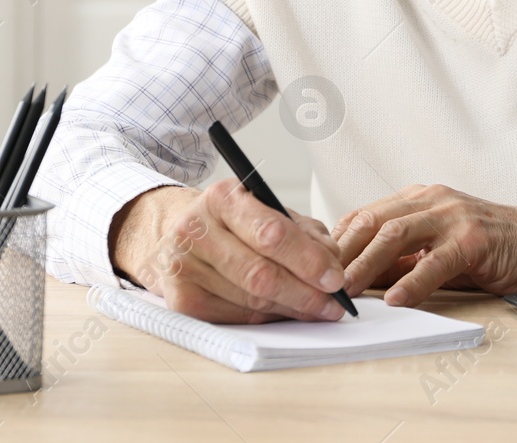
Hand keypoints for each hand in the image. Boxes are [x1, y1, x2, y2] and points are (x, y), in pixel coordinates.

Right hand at [110, 182, 349, 323]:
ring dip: (291, 309)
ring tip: (317, 309)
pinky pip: (235, 318)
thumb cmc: (234, 224)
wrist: (181, 236)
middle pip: (259, 273)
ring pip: (250, 300)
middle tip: (333, 304)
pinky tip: (284, 312)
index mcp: (222, 198)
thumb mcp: (270, 212)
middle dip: (305, 293)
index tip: (335, 278)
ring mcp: (183, 267)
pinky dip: (267, 318)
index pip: (271, 233)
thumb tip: (333, 264)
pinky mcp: (180, 301)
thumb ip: (306, 233)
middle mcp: (195, 230)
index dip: (308, 260)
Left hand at [333, 183, 516, 306]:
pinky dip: (412, 282)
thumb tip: (354, 279)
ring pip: (395, 236)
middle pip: (372, 222)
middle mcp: (431, 200)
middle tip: (319, 282)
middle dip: (341, 253)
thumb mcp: (435, 246)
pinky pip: (435, 261)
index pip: (363, 215)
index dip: (335, 242)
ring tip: (347, 291)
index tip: (313, 267)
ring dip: (365, 265)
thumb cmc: (487, 247)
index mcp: (417, 199)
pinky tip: (395, 300)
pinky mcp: (474, 239)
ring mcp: (452, 216)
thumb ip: (399, 257)